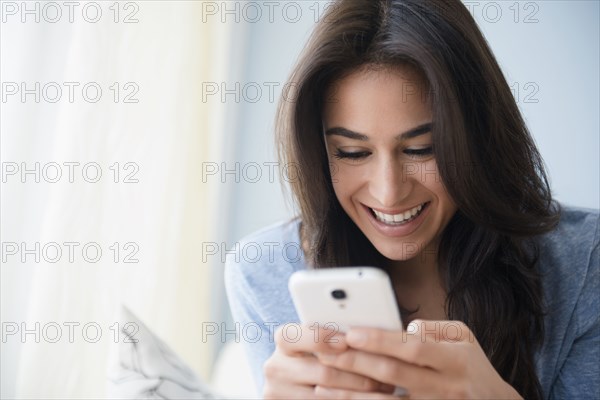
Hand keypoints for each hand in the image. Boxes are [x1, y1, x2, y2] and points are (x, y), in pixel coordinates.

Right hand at [263, 323, 394, 398]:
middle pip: (322, 371)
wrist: (296, 384)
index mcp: (284, 342)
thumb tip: (365, 329)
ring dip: (362, 393)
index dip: (320, 337)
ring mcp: (279, 392)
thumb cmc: (317, 354)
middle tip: (387, 370)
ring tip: (387, 388)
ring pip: (328, 396)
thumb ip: (334, 332)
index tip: (345, 340)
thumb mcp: (317, 340)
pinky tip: (372, 399)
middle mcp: (276, 367)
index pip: (294, 335)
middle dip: (358, 372)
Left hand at [315, 320, 523, 398]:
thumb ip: (434, 328)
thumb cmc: (472, 365)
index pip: (412, 348)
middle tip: (327, 351)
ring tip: (322, 383)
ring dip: (352, 394)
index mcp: (453, 360)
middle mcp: (443, 387)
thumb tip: (404, 328)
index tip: (352, 332)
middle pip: (393, 374)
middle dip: (357, 362)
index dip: (381, 341)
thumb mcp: (464, 337)